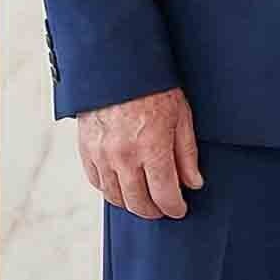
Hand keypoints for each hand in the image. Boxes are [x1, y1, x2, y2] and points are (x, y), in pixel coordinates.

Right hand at [76, 87, 203, 219]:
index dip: (174, 208)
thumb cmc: (155, 88)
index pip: (164, 195)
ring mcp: (102, 156)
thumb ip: (187, 154)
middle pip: (138, 203)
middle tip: (163, 210)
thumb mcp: (181, 117)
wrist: (119, 68)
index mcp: (152, 149)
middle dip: (154, 211)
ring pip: (115, 197)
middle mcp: (124, 157)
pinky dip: (110, 190)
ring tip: (145, 201)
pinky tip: (122, 187)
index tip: (180, 210)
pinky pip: (97, 182)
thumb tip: (193, 183)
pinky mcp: (86, 151)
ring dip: (131, 204)